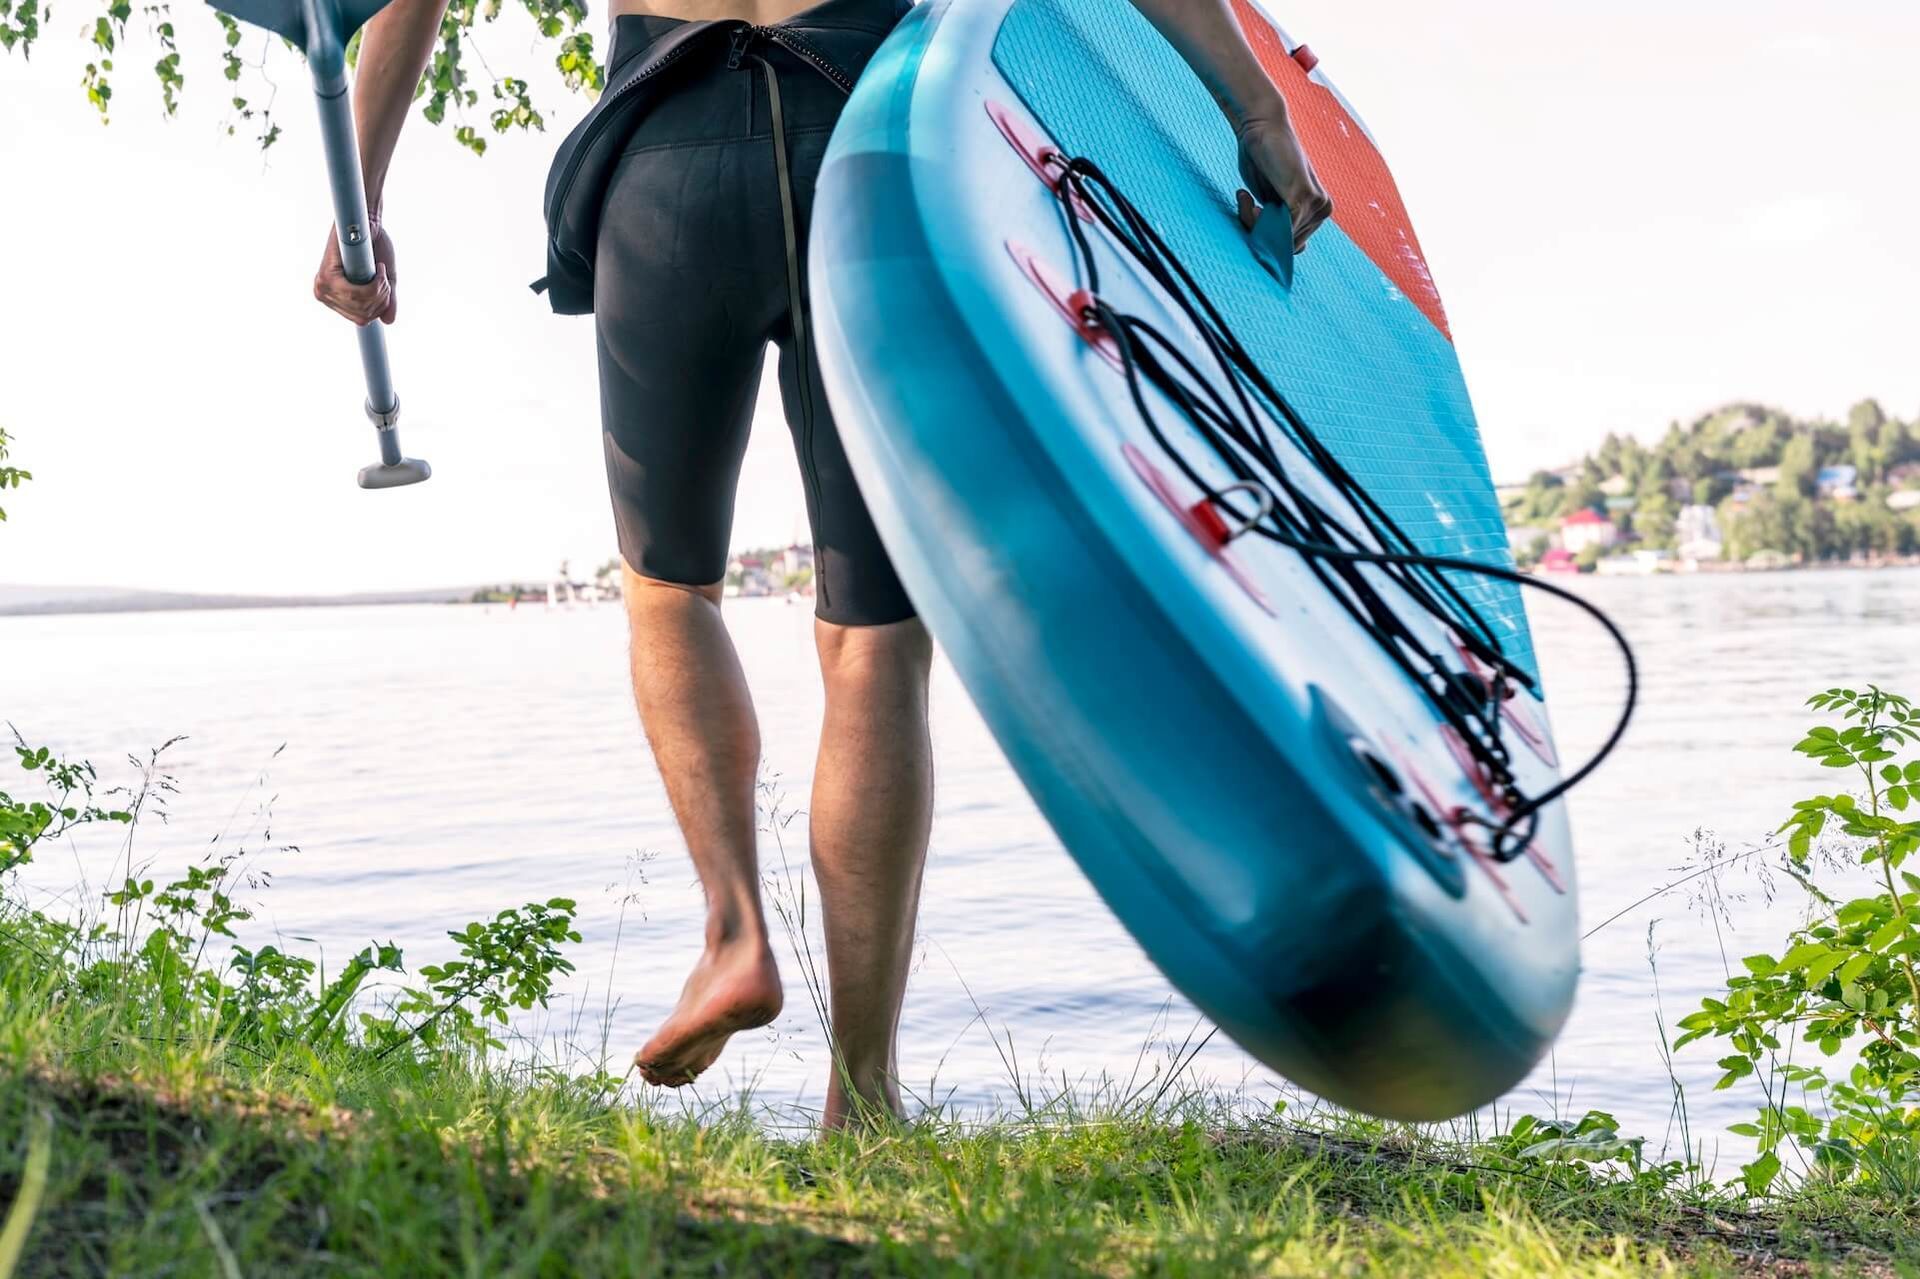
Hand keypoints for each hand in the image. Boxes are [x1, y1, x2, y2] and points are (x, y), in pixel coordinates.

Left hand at [313, 220, 397, 324]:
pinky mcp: (326, 278)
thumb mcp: (382, 281)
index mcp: (334, 298)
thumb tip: (388, 321)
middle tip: (384, 277)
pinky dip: (376, 283)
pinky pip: (357, 296)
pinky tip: (377, 267)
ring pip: (361, 307)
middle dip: (382, 298)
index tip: (387, 289)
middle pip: (362, 316)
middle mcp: (324, 294)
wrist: (369, 225)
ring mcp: (323, 287)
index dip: (380, 308)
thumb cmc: (374, 249)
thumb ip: (384, 301)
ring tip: (380, 271)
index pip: (360, 319)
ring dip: (381, 290)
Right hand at [1234, 113, 1331, 253]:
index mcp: (1318, 210)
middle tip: (1244, 202)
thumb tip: (1275, 250)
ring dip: (1253, 223)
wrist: (1262, 126)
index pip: (1292, 245)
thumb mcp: (1270, 199)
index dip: (1266, 236)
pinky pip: (1280, 230)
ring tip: (1244, 198)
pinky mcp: (1305, 199)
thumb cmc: (1261, 159)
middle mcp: (1324, 209)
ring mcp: (1318, 205)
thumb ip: (1276, 221)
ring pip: (1282, 240)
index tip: (1249, 210)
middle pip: (1287, 246)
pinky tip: (1248, 199)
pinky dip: (1255, 220)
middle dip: (1259, 230)